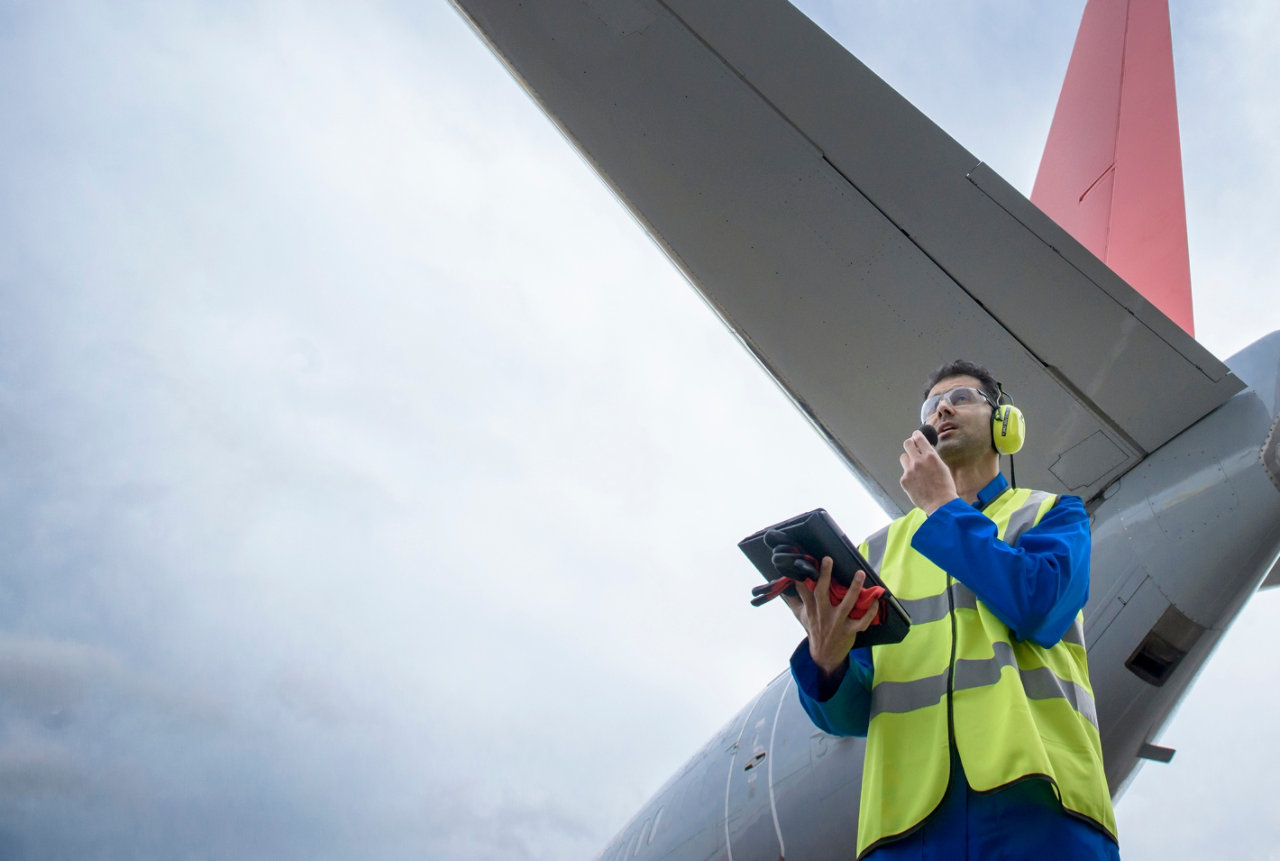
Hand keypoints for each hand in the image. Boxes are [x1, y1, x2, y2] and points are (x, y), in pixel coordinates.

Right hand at [781, 557, 880, 675]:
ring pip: (847, 604)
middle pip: (822, 593)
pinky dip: (870, 612)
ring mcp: (837, 622)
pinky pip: (862, 621)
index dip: (801, 577)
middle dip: (825, 576)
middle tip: (828, 559)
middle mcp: (823, 613)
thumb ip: (793, 601)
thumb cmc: (814, 629)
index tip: (800, 563)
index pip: (803, 591)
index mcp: (811, 608)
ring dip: (854, 589)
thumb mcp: (800, 615)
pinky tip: (875, 600)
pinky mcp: (849, 630)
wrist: (824, 654)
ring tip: (859, 573)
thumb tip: (782, 587)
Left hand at [899, 430, 957, 514]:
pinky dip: (909, 476)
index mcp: (930, 456)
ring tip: (916, 469)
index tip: (916, 435)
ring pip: (903, 458)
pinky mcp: (904, 480)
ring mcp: (909, 471)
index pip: (919, 438)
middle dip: (910, 444)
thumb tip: (925, 451)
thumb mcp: (942, 467)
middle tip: (912, 447)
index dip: (916, 435)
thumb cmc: (945, 487)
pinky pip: (904, 473)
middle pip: (907, 444)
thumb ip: (932, 458)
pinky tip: (917, 483)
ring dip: (908, 460)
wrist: (940, 504)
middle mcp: (918, 461)